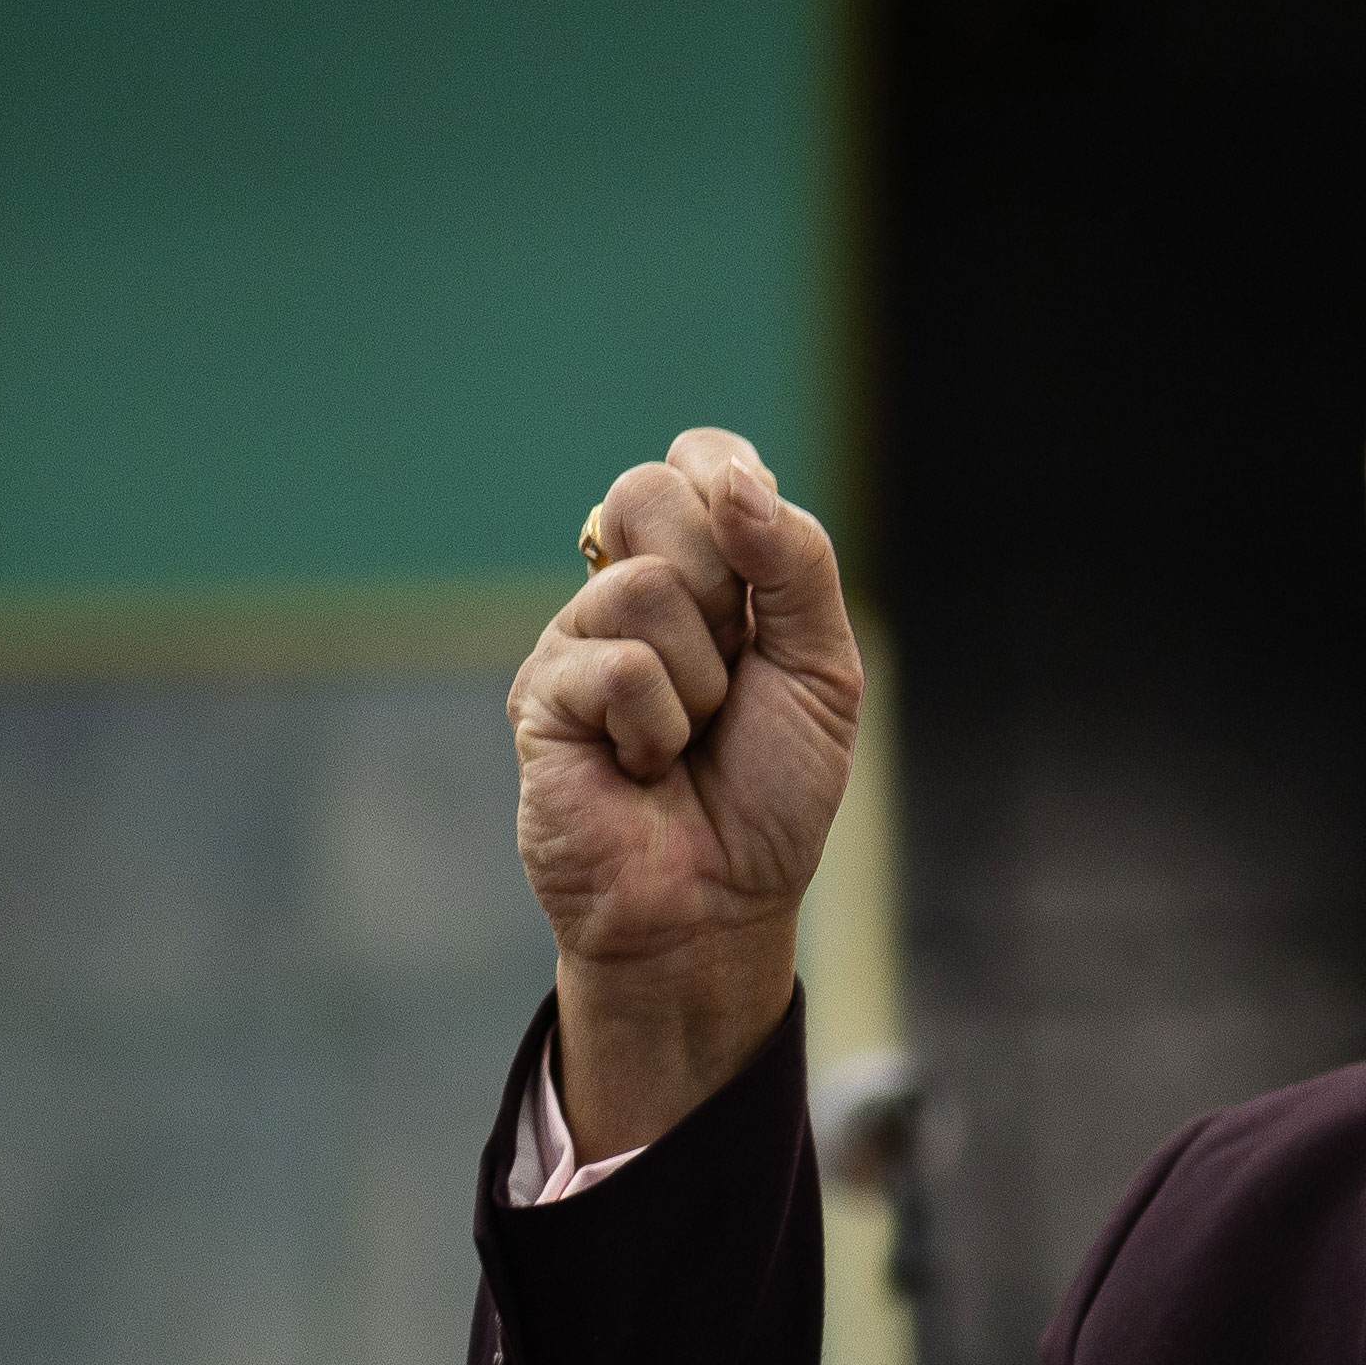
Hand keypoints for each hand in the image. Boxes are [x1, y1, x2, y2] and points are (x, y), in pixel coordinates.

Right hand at [514, 426, 859, 1153]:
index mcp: (704, 569)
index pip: (701, 460)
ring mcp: (576, 637)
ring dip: (701, 682)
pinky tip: (642, 767)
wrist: (719, 904)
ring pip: (644, 587)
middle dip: (720, 587)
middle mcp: (629, 589)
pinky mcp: (541, 694)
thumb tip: (738, 482)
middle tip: (729, 674)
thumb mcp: (824, 667)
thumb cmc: (770, 792)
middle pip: (650, 491)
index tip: (759, 571)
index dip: (732, 487)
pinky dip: (659, 727)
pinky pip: (618, 664)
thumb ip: (797, 563)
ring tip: (687, 738)